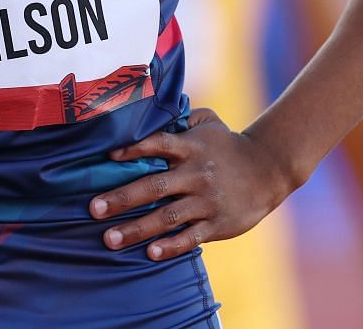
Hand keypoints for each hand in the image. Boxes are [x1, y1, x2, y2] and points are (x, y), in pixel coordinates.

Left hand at [86, 108, 294, 261]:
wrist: (268, 169)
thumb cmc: (228, 145)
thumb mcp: (209, 122)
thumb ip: (181, 117)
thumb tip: (149, 110)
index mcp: (191, 147)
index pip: (158, 145)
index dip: (133, 149)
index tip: (108, 157)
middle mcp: (196, 173)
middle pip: (154, 186)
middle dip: (122, 198)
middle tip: (93, 209)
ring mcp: (207, 201)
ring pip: (167, 216)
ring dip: (137, 229)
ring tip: (110, 239)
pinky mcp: (217, 224)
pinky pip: (191, 237)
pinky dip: (171, 245)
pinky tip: (150, 253)